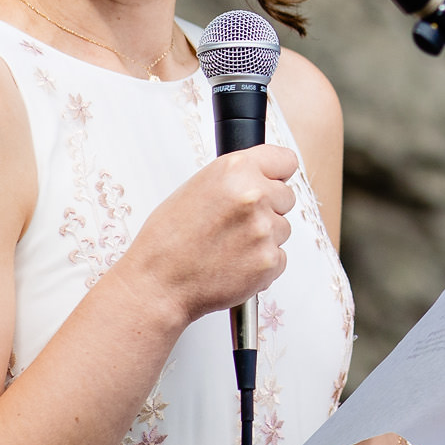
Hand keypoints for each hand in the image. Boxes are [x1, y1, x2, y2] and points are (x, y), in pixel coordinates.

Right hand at [112, 144, 299, 326]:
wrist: (157, 284)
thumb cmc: (167, 241)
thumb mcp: (195, 189)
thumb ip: (234, 180)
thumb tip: (260, 178)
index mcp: (234, 171)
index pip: (285, 161)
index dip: (277, 175)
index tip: (272, 183)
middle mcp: (253, 196)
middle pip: (287, 196)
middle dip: (269, 209)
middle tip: (236, 224)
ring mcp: (264, 229)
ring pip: (283, 228)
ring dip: (264, 238)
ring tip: (228, 246)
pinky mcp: (270, 260)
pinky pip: (279, 257)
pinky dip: (262, 262)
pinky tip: (234, 263)